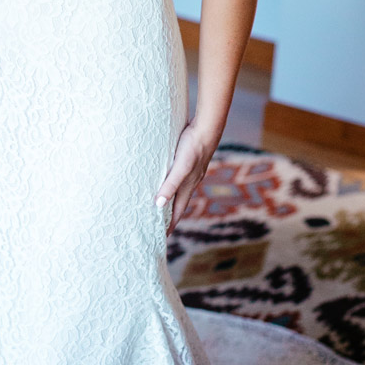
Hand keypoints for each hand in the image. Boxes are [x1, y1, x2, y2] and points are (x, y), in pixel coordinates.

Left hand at [154, 122, 216, 236]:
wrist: (207, 128)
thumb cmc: (194, 147)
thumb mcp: (181, 167)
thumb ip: (171, 184)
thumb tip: (158, 204)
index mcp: (187, 186)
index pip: (177, 211)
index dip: (169, 224)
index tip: (161, 237)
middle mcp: (190, 182)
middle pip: (177, 204)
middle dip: (168, 215)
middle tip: (156, 225)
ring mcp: (190, 172)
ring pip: (178, 191)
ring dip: (169, 199)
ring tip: (159, 206)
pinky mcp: (188, 161)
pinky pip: (178, 178)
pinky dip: (171, 184)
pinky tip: (166, 179)